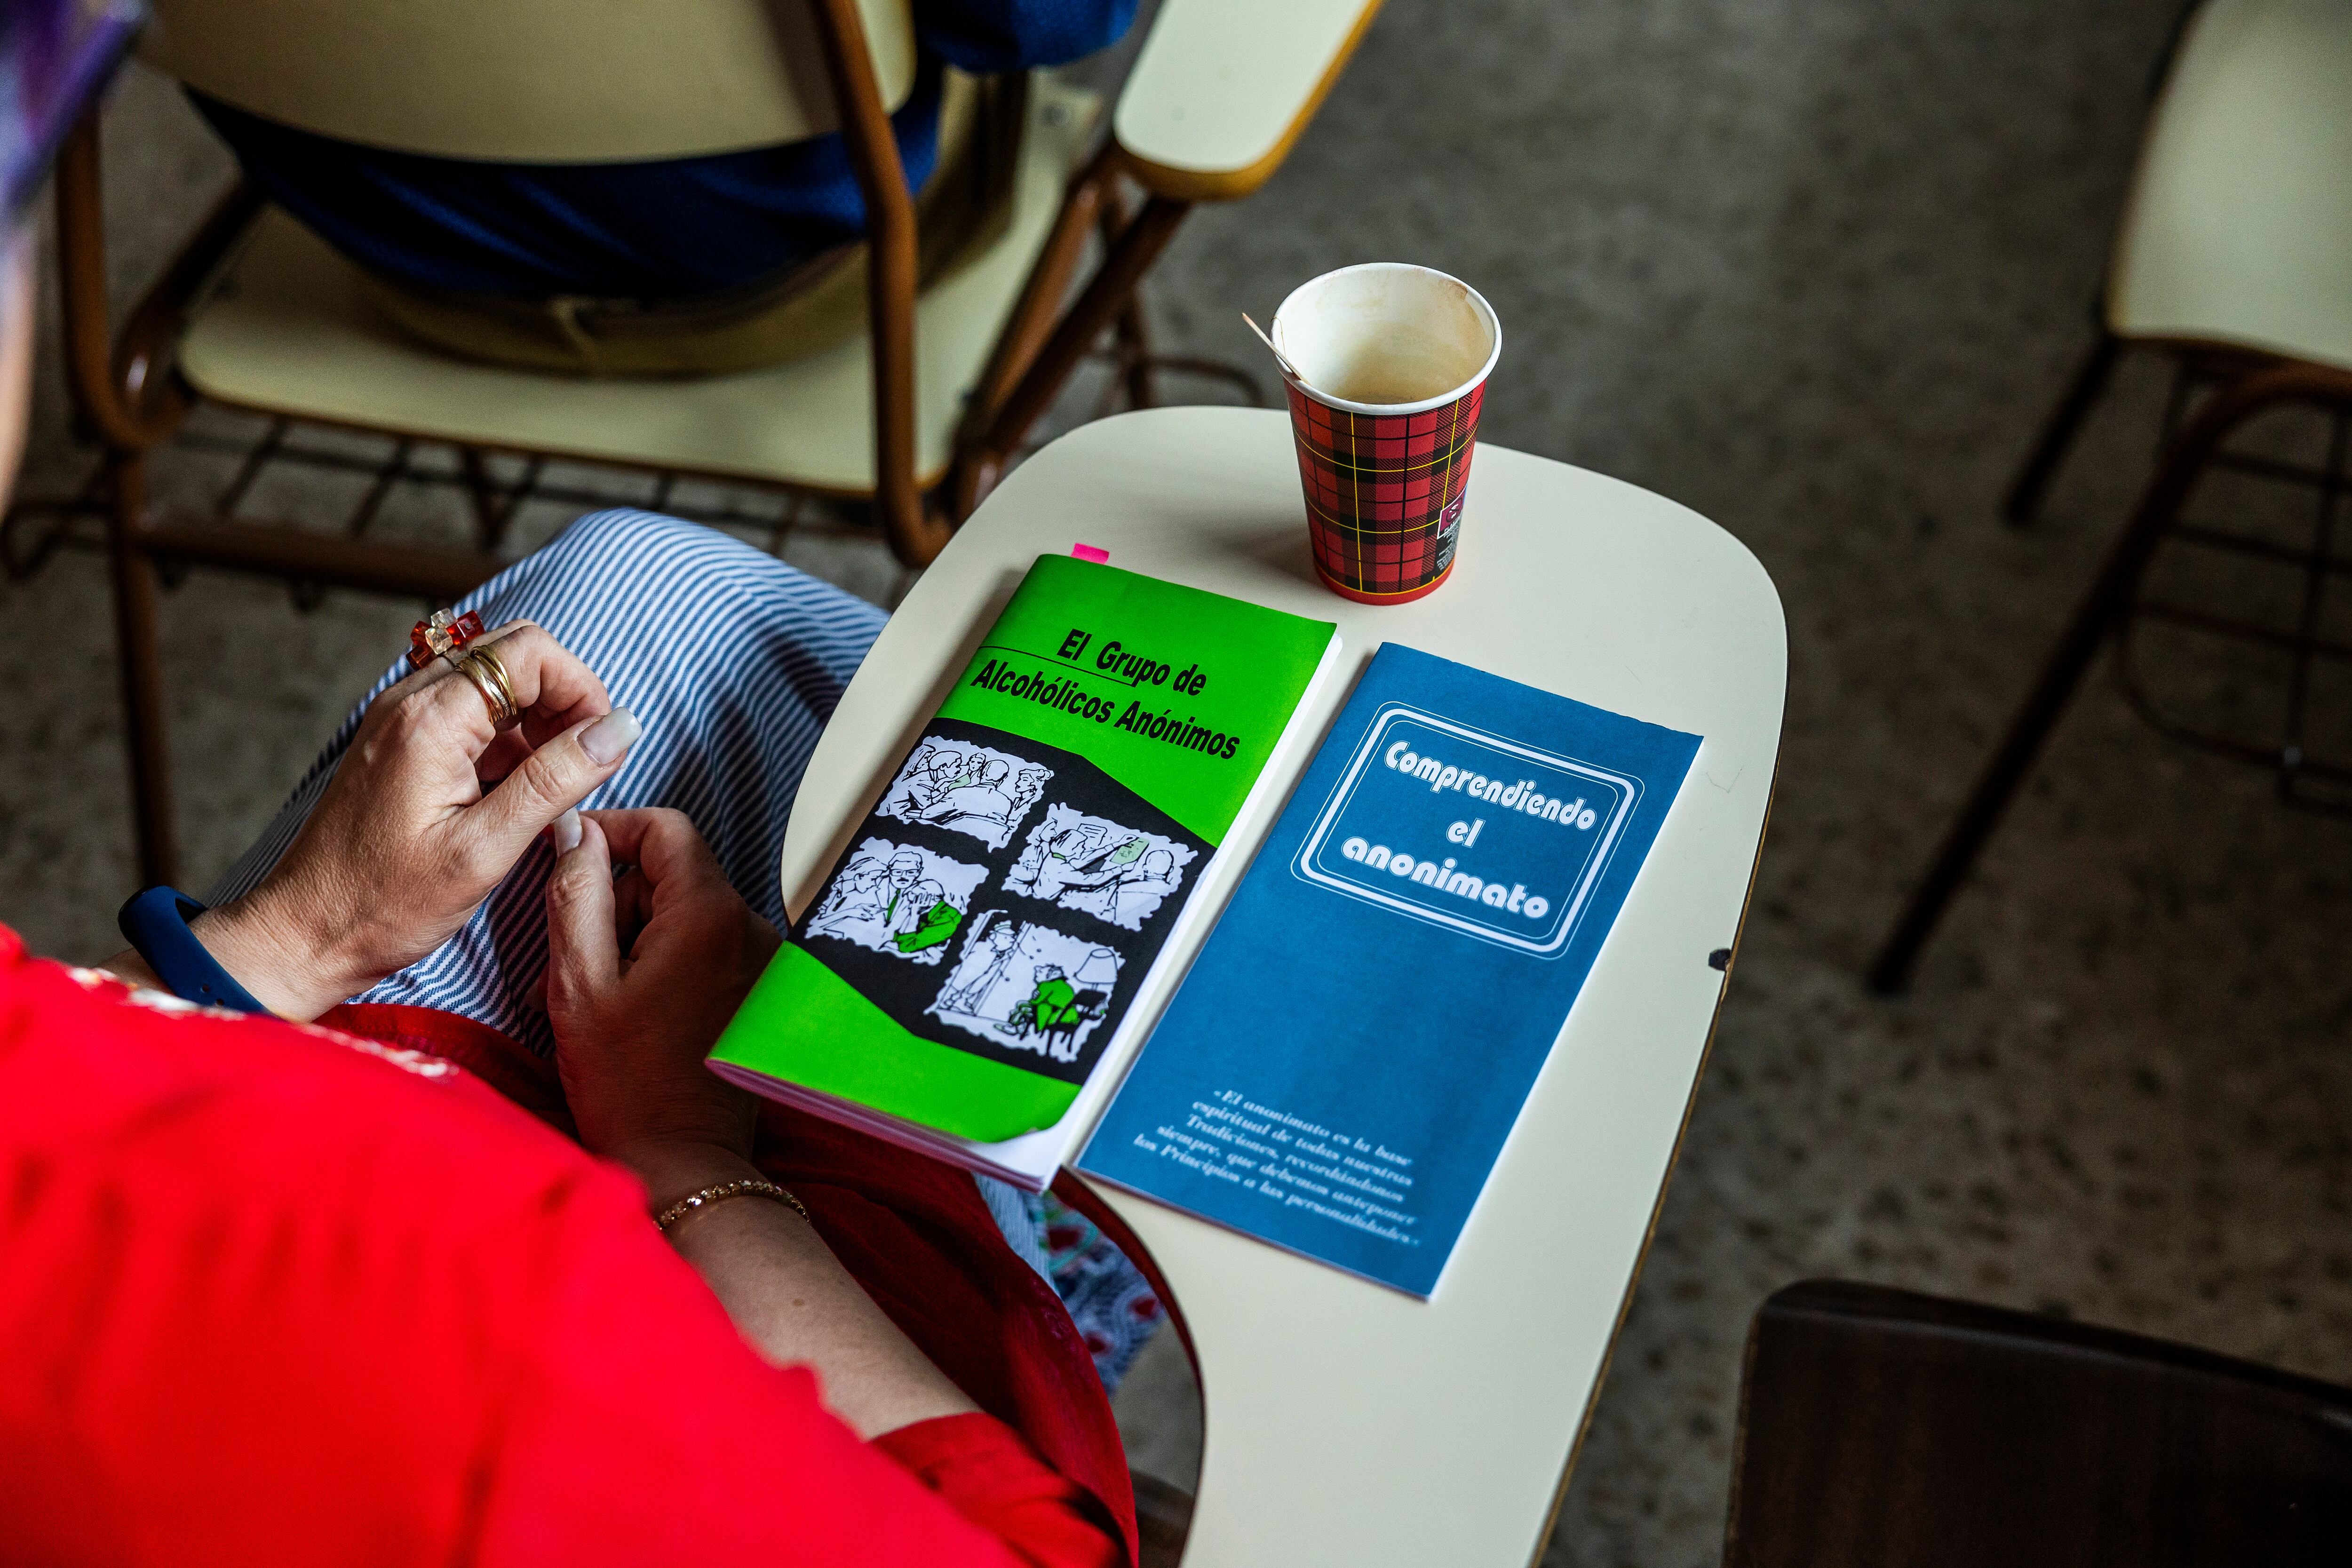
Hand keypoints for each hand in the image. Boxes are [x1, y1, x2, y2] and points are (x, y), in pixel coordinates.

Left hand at [197, 622, 639, 1018]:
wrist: (304, 934)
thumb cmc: (383, 904)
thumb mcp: (484, 850)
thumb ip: (556, 781)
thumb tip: (620, 729)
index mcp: (429, 720)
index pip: (528, 651)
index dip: (580, 688)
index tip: (600, 744)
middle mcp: (410, 703)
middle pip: (513, 654)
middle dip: (564, 699)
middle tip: (581, 764)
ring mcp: (402, 721)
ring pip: (494, 681)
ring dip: (539, 721)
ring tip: (551, 787)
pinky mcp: (402, 745)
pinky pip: (470, 714)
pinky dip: (509, 740)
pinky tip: (517, 794)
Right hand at [541, 808, 779, 1185]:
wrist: (682, 1161)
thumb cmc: (626, 1084)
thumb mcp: (578, 983)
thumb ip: (577, 895)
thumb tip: (576, 833)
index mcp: (709, 917)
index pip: (667, 828)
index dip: (612, 831)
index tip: (571, 856)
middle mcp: (750, 928)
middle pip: (675, 871)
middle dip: (621, 899)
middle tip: (585, 958)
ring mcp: (763, 959)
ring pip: (687, 909)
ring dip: (640, 933)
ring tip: (613, 994)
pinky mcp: (761, 987)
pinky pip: (707, 943)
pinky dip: (667, 958)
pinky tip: (642, 1008)